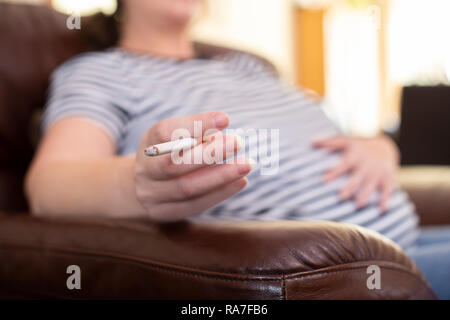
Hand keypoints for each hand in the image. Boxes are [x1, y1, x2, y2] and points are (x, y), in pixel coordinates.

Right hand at [134, 112, 253, 221]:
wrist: (142, 187)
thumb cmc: (169, 155)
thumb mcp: (176, 139)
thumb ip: (197, 135)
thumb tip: (222, 138)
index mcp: (148, 144)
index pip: (166, 132)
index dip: (195, 125)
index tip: (224, 119)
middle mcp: (145, 170)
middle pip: (174, 163)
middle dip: (209, 153)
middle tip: (238, 143)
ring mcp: (152, 194)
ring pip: (186, 187)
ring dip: (220, 176)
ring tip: (246, 164)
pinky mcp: (165, 212)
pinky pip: (195, 204)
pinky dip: (220, 192)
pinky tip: (240, 182)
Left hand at [314, 135, 399, 211]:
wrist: (384, 146)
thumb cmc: (358, 146)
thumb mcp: (345, 141)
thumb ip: (329, 142)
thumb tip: (312, 142)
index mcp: (354, 156)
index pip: (343, 165)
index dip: (334, 172)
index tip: (324, 180)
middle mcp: (366, 164)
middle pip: (357, 177)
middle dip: (350, 186)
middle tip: (341, 196)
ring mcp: (378, 171)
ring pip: (371, 184)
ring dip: (366, 194)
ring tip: (358, 205)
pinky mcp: (388, 177)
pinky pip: (389, 188)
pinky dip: (386, 198)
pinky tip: (383, 210)